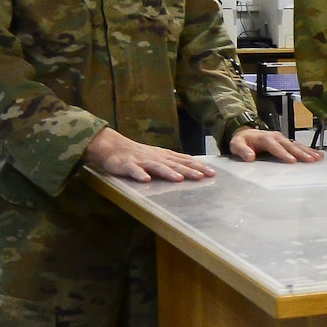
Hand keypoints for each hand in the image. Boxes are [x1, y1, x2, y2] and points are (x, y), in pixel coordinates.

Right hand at [85, 126, 215, 182]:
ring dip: (168, 172)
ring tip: (180, 179)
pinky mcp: (127, 165)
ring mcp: (142, 161)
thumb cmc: (139, 154)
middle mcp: (157, 158)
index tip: (213, 173)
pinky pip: (134, 171)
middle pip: (175, 164)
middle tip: (204, 176)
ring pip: (157, 167)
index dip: (199, 167)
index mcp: (165, 156)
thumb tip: (195, 167)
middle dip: (190, 170)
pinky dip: (140, 175)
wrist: (113, 146)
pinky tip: (146, 180)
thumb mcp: (159, 156)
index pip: (185, 161)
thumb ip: (175, 162)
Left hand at [229, 127, 322, 163]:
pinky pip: (299, 145)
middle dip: (300, 153)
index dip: (284, 154)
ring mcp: (282, 139)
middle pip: (290, 146)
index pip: (275, 147)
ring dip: (307, 152)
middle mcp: (276, 137)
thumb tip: (249, 156)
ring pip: (297, 145)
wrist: (245, 133)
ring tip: (317, 158)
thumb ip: (242, 150)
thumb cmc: (242, 141)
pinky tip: (318, 154)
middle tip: (310, 160)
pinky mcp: (286, 142)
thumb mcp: (236, 145)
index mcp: (265, 138)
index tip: (292, 161)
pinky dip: (309, 150)